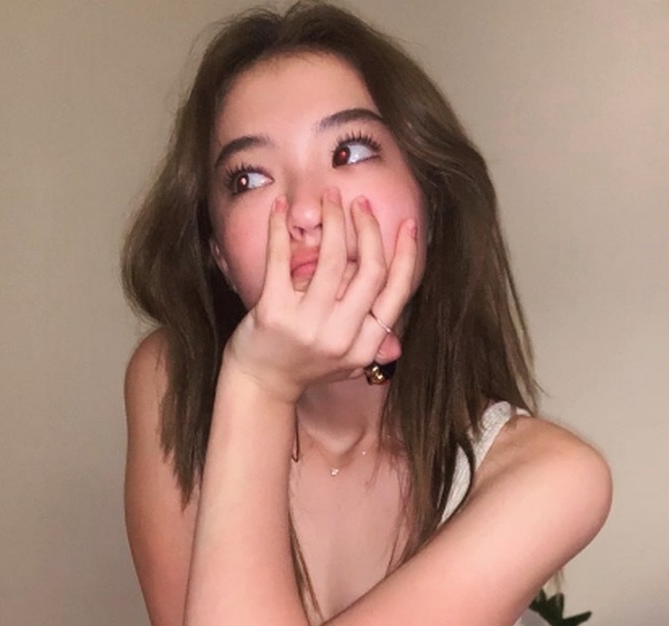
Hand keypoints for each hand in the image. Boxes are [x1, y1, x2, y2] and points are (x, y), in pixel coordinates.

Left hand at [224, 188, 418, 402]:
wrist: (260, 384)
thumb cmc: (304, 367)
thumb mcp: (347, 363)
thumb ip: (373, 345)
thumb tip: (399, 340)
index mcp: (364, 347)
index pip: (395, 293)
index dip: (407, 255)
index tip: (408, 225)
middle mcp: (339, 338)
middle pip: (369, 271)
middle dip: (369, 228)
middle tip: (360, 204)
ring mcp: (306, 325)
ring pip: (331, 260)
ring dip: (333, 220)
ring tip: (330, 197)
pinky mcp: (273, 312)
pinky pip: (280, 260)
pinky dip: (279, 229)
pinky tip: (280, 208)